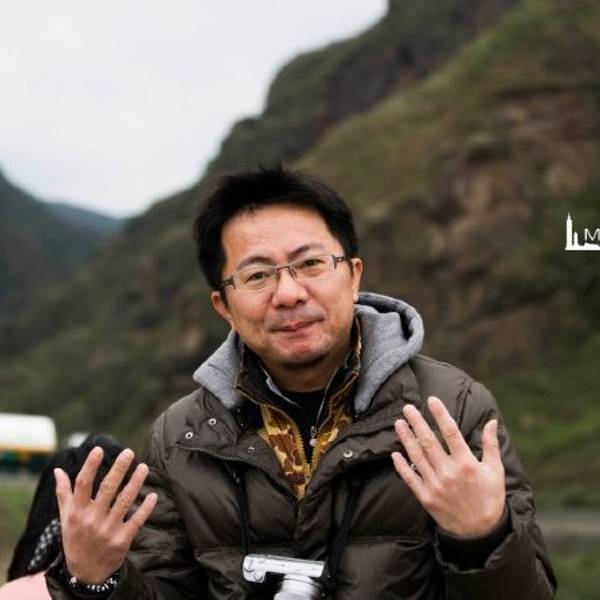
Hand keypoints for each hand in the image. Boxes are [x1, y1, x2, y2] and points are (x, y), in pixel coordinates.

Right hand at [55, 446, 157, 583]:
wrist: (86, 573)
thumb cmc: (76, 539)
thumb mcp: (66, 518)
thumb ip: (64, 493)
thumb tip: (58, 471)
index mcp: (77, 512)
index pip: (83, 485)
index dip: (90, 466)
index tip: (98, 449)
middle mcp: (92, 519)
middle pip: (107, 489)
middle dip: (118, 469)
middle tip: (129, 452)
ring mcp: (108, 530)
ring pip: (125, 501)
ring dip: (136, 483)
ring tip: (144, 467)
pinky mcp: (122, 540)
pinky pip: (137, 520)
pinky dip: (146, 508)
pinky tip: (153, 495)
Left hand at [391, 396, 504, 537]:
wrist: (481, 533)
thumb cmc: (490, 498)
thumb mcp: (495, 471)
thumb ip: (491, 445)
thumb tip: (492, 421)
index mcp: (466, 463)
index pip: (450, 432)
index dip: (440, 414)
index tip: (431, 399)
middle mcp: (449, 472)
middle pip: (429, 441)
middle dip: (417, 422)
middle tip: (407, 408)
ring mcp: (436, 485)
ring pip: (417, 457)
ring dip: (406, 438)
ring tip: (398, 423)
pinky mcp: (426, 498)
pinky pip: (410, 479)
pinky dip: (401, 466)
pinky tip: (394, 453)